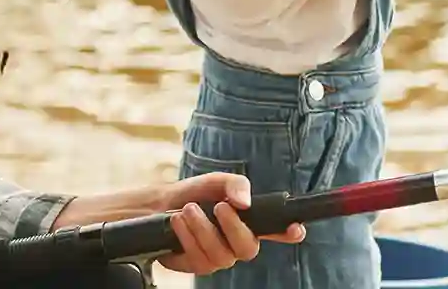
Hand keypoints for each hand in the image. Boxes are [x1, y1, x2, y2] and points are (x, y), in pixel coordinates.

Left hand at [54, 174, 305, 275]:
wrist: (152, 210)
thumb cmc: (185, 194)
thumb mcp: (209, 182)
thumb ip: (232, 184)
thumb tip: (245, 200)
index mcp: (246, 221)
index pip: (275, 229)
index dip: (288, 231)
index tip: (295, 229)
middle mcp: (235, 242)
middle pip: (249, 249)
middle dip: (234, 229)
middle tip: (220, 209)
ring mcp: (216, 256)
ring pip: (221, 257)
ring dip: (204, 232)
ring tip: (188, 212)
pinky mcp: (195, 265)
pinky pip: (200, 262)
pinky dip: (189, 240)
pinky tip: (179, 225)